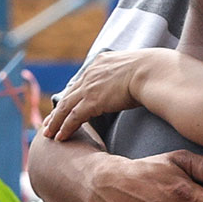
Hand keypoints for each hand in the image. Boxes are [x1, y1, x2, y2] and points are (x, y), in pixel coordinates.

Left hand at [43, 50, 170, 146]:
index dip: (73, 95)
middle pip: (69, 94)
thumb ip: (129, 74)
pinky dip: (65, 128)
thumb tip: (139, 82)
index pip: (82, 81)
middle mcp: (91, 73)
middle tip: (49, 122)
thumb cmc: (153, 71)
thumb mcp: (137, 67)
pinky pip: (73, 117)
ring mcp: (90, 87)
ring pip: (66, 107)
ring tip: (48, 134)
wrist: (152, 72)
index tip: (66, 105)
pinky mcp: (92, 101)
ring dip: (56, 122)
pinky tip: (60, 138)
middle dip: (58, 110)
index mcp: (101, 62)